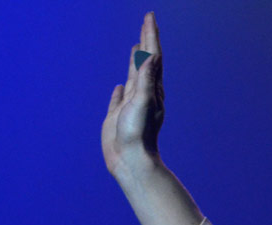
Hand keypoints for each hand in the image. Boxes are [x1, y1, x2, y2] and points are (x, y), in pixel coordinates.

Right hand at [102, 12, 163, 175]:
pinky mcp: (119, 116)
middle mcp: (143, 94)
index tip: (150, 16)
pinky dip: (121, 87)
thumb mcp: (142, 102)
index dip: (151, 35)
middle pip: (146, 61)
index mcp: (151, 89)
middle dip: (146, 40)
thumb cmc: (137, 133)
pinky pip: (120, 97)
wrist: (130, 160)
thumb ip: (145, 80)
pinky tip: (120, 85)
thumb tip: (151, 56)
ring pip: (135, 76)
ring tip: (136, 46)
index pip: (152, 56)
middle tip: (147, 21)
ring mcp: (131, 105)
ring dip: (136, 59)